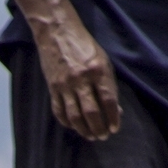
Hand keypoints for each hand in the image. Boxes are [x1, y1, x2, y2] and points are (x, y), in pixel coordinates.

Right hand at [36, 14, 123, 144]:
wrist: (57, 31)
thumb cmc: (85, 47)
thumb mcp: (103, 62)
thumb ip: (109, 86)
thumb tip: (115, 111)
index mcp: (98, 71)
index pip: (108, 101)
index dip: (113, 118)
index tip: (114, 129)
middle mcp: (81, 79)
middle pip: (91, 112)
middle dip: (99, 128)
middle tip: (103, 136)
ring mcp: (65, 83)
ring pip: (74, 115)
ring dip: (83, 129)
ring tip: (91, 136)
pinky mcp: (52, 86)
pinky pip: (59, 110)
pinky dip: (67, 122)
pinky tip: (74, 126)